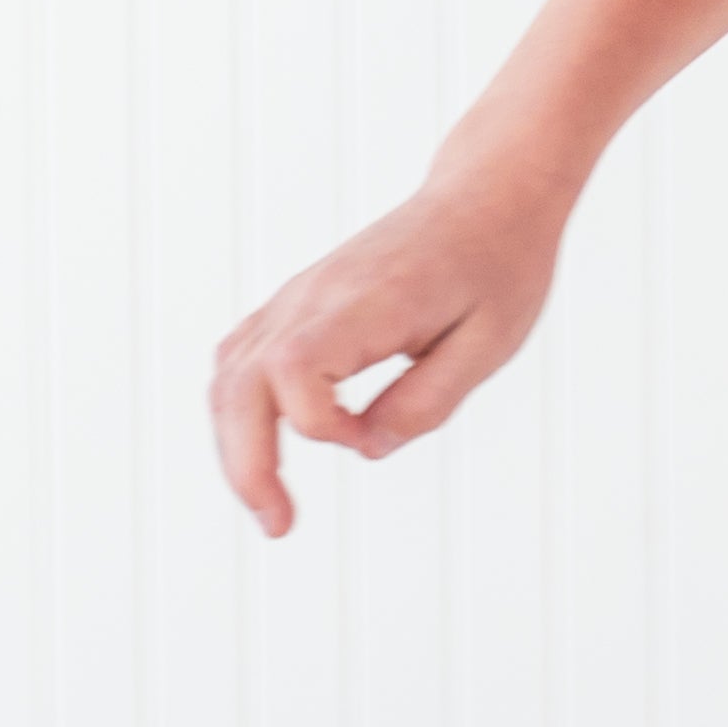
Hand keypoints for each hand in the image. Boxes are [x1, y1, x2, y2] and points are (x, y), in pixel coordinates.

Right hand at [208, 165, 571, 535]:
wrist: (485, 199)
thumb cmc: (497, 268)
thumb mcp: (490, 343)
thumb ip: (428, 400)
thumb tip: (368, 449)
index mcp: (364, 301)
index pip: (294, 370)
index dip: (324, 425)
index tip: (370, 436)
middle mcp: (314, 297)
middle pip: (240, 382)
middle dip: (246, 463)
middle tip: (278, 526)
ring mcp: (297, 297)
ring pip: (230, 375)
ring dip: (236, 445)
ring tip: (270, 506)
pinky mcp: (298, 303)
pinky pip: (243, 359)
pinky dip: (241, 409)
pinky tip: (263, 448)